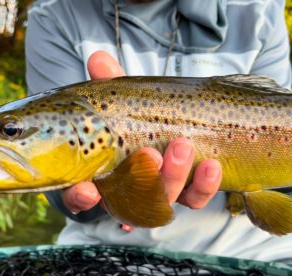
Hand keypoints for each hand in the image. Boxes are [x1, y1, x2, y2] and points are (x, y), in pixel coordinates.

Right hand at [62, 50, 221, 213]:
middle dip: (143, 180)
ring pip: (163, 199)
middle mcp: (126, 190)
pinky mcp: (186, 192)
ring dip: (174, 176)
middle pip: (129, 198)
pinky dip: (204, 186)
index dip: (81, 197)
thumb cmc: (131, 118)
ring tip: (183, 145)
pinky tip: (211, 166)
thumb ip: (108, 84)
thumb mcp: (119, 101)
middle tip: (151, 155)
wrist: (166, 127)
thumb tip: (98, 58)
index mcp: (100, 174)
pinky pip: (195, 198)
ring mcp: (157, 193)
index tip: (88, 191)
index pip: (82, 196)